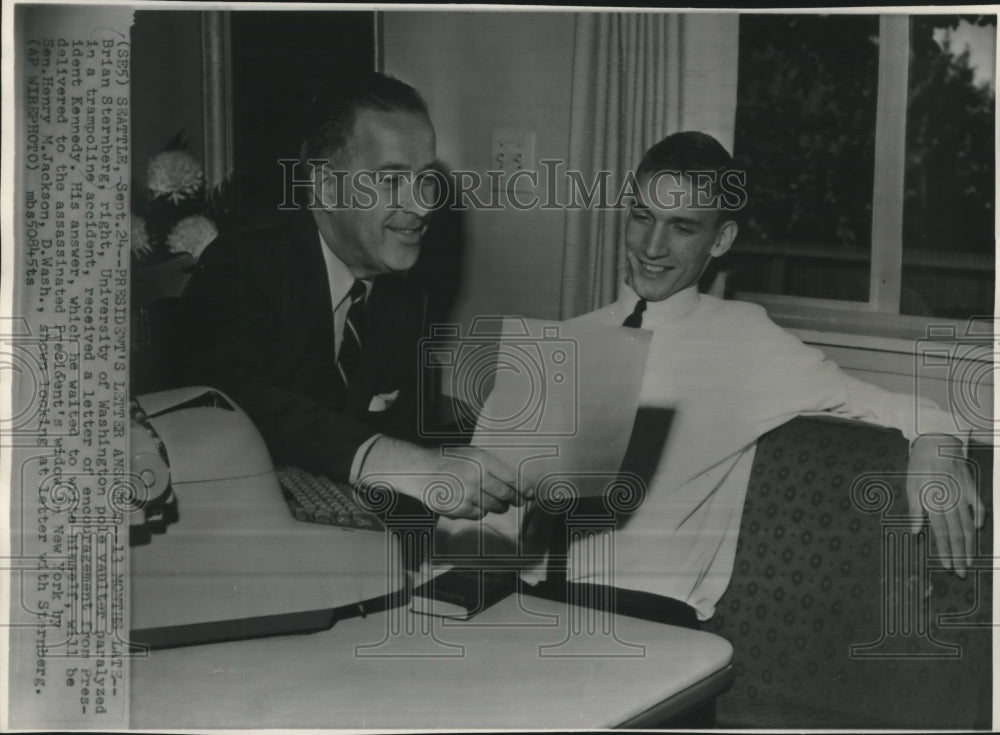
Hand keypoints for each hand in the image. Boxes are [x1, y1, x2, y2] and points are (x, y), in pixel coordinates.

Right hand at [357, 437, 522, 518]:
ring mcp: (467, 494)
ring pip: (492, 507)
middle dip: (512, 500)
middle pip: (505, 495)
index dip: (523, 488)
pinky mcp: (459, 508)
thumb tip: (516, 485)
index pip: (511, 478)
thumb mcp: (471, 454)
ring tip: (493, 502)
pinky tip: (472, 503)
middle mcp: (476, 477)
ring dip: (496, 506)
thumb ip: (492, 466)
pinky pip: (477, 515)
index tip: (529, 494)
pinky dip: (479, 511)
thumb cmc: (448, 460)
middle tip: (516, 501)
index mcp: (481, 460)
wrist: (420, 470)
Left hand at [906, 434, 985, 577]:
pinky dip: (978, 519)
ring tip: (970, 560)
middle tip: (963, 572)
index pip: (942, 534)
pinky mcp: (971, 487)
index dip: (946, 552)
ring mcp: (963, 495)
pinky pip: (978, 507)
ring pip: (968, 525)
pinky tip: (977, 529)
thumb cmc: (920, 466)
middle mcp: (951, 502)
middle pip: (957, 534)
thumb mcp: (911, 487)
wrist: (937, 442)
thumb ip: (915, 511)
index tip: (950, 567)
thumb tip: (916, 532)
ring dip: (969, 544)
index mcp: (934, 503)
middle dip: (960, 555)